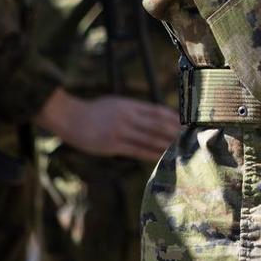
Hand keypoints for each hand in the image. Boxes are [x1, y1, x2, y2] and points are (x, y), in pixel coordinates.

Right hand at [36, 89, 179, 161]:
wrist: (69, 117)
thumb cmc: (93, 110)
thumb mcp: (116, 103)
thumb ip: (134, 109)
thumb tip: (155, 116)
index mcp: (129, 105)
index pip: (158, 111)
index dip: (174, 118)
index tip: (187, 123)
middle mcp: (128, 117)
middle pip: (158, 125)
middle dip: (175, 132)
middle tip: (191, 138)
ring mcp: (120, 131)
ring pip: (150, 139)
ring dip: (167, 144)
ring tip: (181, 149)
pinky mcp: (113, 145)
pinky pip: (137, 151)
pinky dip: (151, 154)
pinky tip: (161, 157)